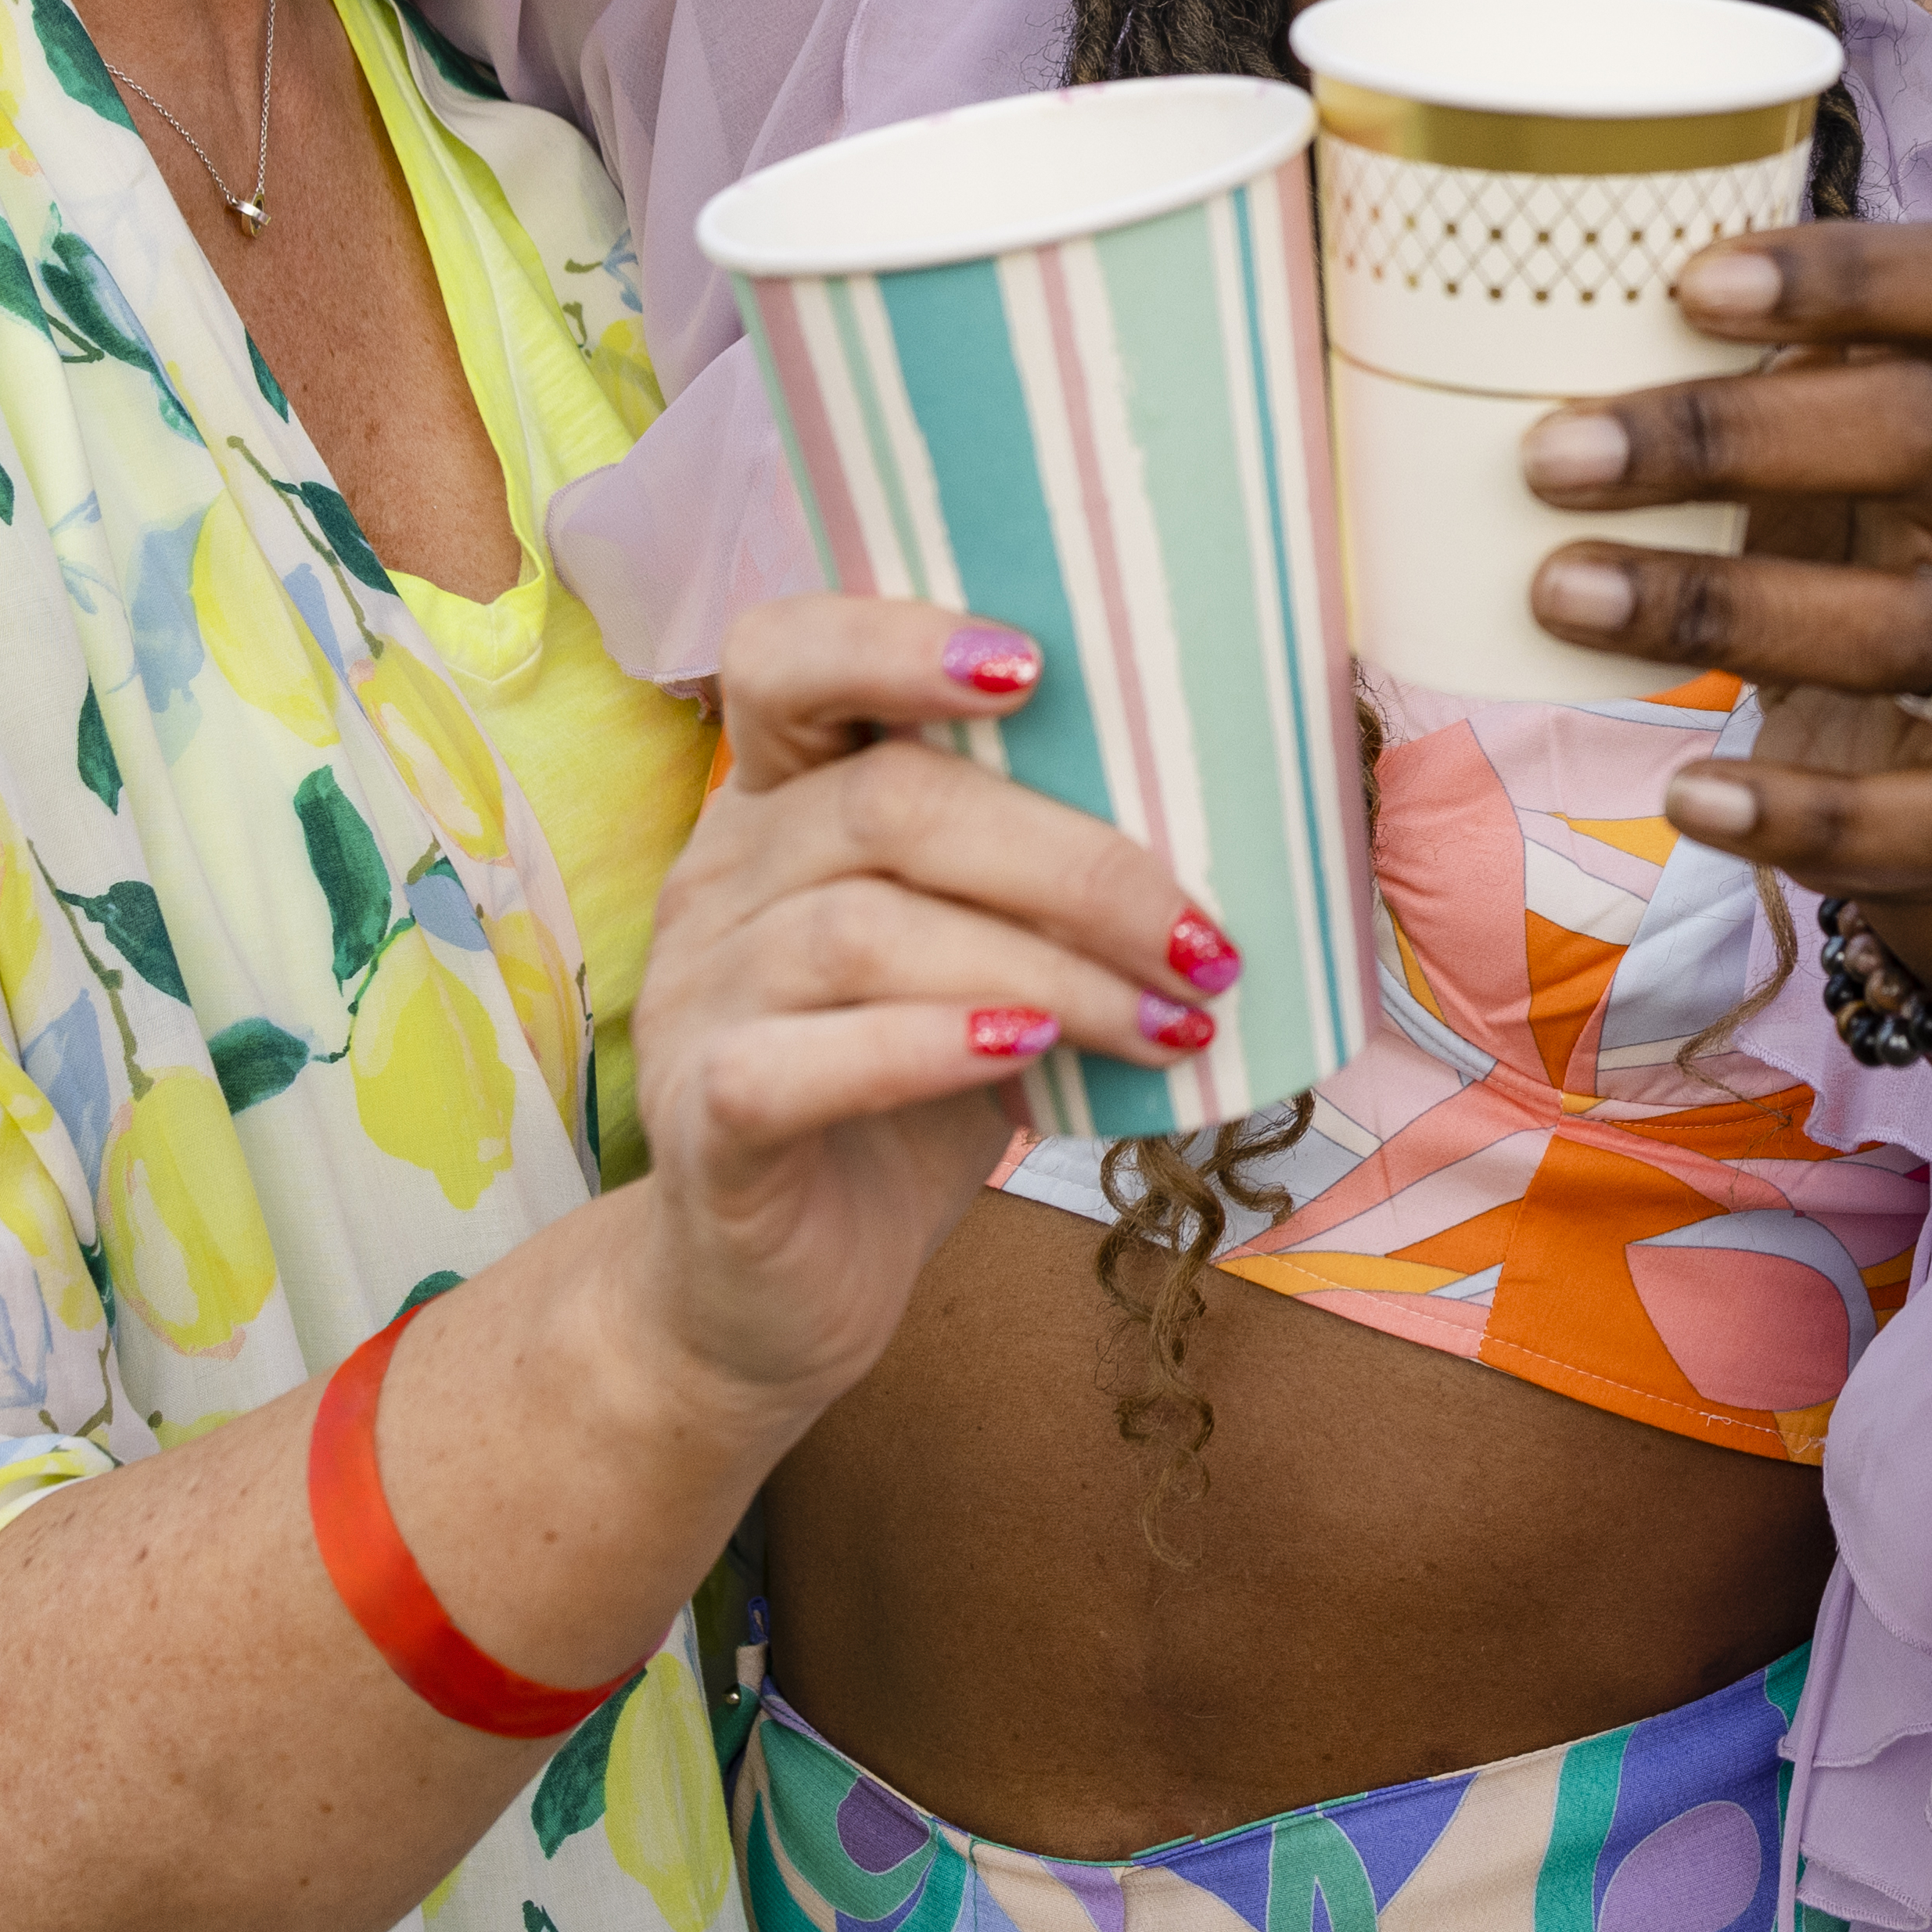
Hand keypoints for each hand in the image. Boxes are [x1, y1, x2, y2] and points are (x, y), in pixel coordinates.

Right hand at [624, 596, 1220, 1431]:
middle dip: (1077, 863)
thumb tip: (1235, 820)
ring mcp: (696, 996)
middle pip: (887, 801)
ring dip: (1050, 967)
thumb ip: (1033, 880)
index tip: (1039, 667)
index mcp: (778, 803)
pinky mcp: (704, 1118)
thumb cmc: (900, 1099)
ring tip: (1170, 1021)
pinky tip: (1026, 1052)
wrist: (774, 1293)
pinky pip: (798, 1059)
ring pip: (867, 930)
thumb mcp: (975, 962)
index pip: (787, 655)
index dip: (900, 638)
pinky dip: (928, 1044)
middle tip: (1204, 940)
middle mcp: (719, 878)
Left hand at [1515, 223, 1931, 976]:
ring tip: (1562, 597)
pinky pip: (1922, 812)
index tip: (1687, 282)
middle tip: (1549, 456)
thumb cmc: (1833, 561)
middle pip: (1915, 433)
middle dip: (1727, 436)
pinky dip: (1801, 811)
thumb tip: (1463, 339)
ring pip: (1902, 621)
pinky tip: (1689, 794)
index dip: (1843, 272)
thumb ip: (1701, 401)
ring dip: (1721, 607)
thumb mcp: (1797, 465)